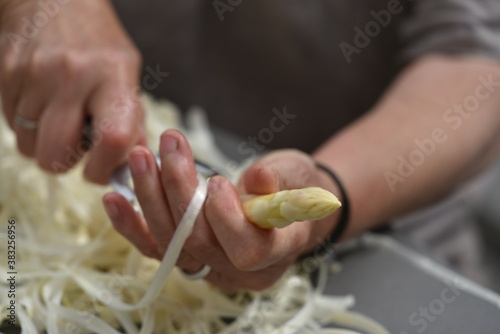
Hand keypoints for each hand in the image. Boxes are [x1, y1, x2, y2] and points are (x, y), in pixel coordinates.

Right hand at [0, 0, 144, 183]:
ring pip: (28, 147)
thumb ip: (131, 119)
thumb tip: (130, 162)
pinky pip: (12, 126)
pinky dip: (28, 125)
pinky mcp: (6, 76)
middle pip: (56, 155)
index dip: (105, 168)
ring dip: (44, 144)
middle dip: (66, 163)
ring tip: (60, 118)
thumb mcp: (127, 72)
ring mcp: (34, 76)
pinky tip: (43, 104)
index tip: (102, 169)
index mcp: (112, 77)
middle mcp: (72, 77)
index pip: (113, 139)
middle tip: (76, 147)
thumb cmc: (97, 41)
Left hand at [103, 129, 339, 290]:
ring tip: (141, 156)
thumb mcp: (297, 175)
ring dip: (150, 197)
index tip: (217, 179)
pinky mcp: (187, 256)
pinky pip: (155, 248)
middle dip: (179, 190)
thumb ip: (279, 180)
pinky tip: (112, 199)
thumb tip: (257, 179)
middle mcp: (240, 271)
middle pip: (200, 242)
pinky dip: (131, 224)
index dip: (227, 218)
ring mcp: (210, 268)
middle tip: (169, 145)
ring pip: (171, 243)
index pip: (248, 249)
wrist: (287, 202)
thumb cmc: (297, 187)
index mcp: (277, 253)